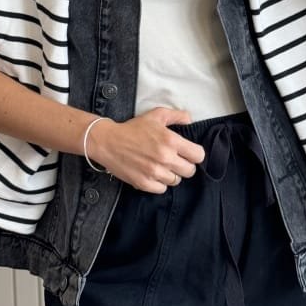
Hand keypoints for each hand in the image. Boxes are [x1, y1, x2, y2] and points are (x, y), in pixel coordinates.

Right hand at [87, 107, 205, 193]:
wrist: (108, 141)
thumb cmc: (133, 128)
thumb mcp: (156, 115)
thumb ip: (177, 116)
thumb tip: (190, 120)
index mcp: (171, 141)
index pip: (198, 155)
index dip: (195, 154)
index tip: (188, 153)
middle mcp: (165, 158)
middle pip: (190, 171)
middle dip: (185, 165)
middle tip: (175, 160)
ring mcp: (154, 172)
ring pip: (176, 181)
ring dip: (171, 174)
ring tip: (162, 166)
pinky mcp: (144, 183)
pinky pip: (162, 189)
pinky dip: (160, 183)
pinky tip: (153, 174)